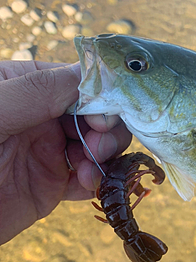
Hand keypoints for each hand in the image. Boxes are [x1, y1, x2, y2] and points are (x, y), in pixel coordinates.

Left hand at [0, 60, 130, 245]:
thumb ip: (36, 91)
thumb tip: (88, 74)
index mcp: (23, 88)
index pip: (74, 82)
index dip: (98, 97)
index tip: (102, 118)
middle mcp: (39, 117)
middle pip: (94, 113)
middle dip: (105, 129)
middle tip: (98, 147)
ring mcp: (46, 152)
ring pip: (97, 145)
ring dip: (104, 155)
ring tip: (89, 170)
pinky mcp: (50, 186)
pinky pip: (86, 179)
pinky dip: (97, 180)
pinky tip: (89, 184)